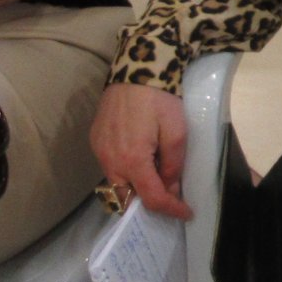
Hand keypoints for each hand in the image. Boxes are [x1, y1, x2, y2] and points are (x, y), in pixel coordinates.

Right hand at [91, 82, 193, 219]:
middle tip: (171, 196)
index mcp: (131, 160)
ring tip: (158, 177)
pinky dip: (126, 172)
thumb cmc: (160, 98)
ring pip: (117, 184)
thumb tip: (171, 189)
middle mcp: (110, 161)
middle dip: (149, 201)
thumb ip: (173, 165)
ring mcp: (99, 150)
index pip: (151, 199)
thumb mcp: (177, 131)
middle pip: (128, 197)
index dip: (170, 209)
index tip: (186, 213)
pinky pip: (110, 167)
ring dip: (137, 186)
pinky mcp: (95, 140)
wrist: (136, 68)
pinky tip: (141, 160)